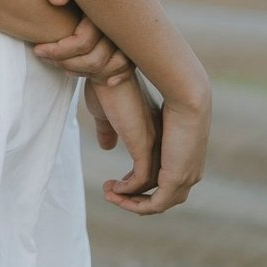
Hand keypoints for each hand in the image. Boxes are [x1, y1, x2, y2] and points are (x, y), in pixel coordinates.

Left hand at [33, 0, 131, 84]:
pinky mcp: (133, 46)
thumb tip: (56, 1)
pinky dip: (108, 76)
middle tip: (43, 56)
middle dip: (66, 63)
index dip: (58, 50)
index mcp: (103, 8)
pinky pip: (123, 70)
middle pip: (94, 60)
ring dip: (81, 71)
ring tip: (59, 64)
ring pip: (105, 68)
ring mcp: (129, 38)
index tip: (37, 49)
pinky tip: (89, 75)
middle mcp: (119, 24)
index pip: (81, 42)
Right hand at [86, 76, 160, 201]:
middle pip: (160, 181)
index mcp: (154, 131)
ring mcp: (154, 143)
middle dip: (139, 197)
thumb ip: (108, 129)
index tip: (121, 186)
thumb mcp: (106, 113)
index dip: (138, 182)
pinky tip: (112, 189)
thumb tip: (107, 145)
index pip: (156, 166)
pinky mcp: (144, 145)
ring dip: (132, 199)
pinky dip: (127, 191)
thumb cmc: (107, 84)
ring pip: (155, 187)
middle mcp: (159, 140)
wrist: (110, 67)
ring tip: (109, 194)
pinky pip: (142, 180)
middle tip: (116, 196)